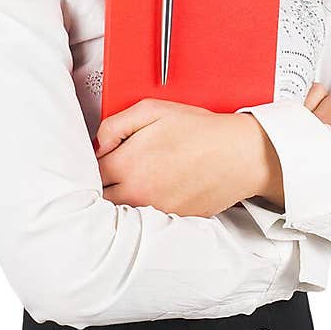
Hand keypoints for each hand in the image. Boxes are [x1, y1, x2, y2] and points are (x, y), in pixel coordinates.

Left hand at [93, 98, 253, 217]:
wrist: (239, 155)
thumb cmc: (201, 131)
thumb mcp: (152, 110)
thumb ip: (115, 125)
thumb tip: (98, 143)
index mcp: (128, 165)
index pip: (91, 173)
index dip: (96, 163)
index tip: (105, 157)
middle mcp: (137, 193)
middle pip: (102, 196)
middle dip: (105, 183)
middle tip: (118, 169)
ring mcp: (154, 210)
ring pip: (122, 211)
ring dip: (122, 198)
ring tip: (137, 180)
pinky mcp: (172, 219)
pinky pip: (147, 219)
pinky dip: (146, 208)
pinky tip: (158, 190)